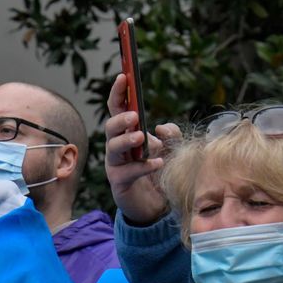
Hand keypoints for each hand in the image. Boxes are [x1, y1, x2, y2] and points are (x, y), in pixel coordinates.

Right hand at [103, 74, 183, 225]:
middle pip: (110, 127)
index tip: (123, 76)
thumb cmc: (161, 173)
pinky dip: (142, 167)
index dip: (119, 93)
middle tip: (134, 117)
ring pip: (112, 149)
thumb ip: (171, 135)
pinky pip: (127, 172)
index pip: (118, 109)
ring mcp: (116, 166)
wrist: (158, 206)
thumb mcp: (172, 149)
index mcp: (127, 134)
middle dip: (121, 120)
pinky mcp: (120, 183)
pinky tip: (157, 163)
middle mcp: (118, 147)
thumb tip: (160, 128)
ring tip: (141, 138)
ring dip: (126, 141)